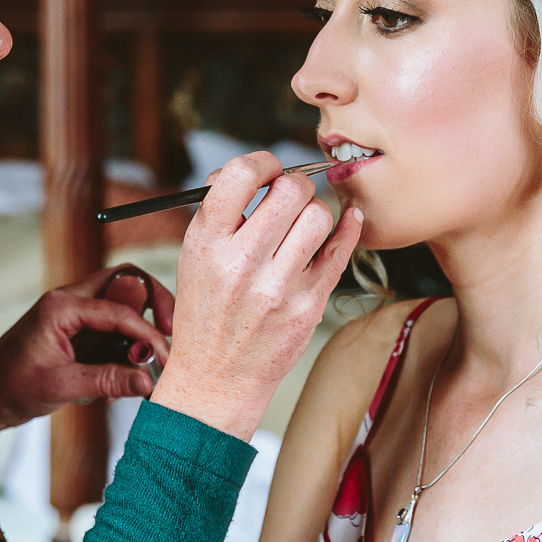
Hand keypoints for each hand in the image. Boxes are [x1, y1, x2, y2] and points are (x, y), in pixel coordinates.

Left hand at [0, 265, 176, 427]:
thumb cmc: (12, 386)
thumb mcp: (63, 386)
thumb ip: (108, 380)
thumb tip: (147, 382)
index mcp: (63, 306)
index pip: (121, 309)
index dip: (148, 333)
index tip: (165, 357)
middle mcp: (69, 300)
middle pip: (126, 283)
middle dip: (153, 305)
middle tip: (169, 334)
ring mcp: (71, 313)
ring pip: (120, 304)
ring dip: (136, 330)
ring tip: (140, 365)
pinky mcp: (73, 329)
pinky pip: (109, 327)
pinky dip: (121, 346)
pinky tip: (116, 378)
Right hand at [149, 153, 361, 440]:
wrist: (216, 379)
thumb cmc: (206, 312)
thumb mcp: (193, 258)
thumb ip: (220, 213)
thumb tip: (257, 172)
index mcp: (206, 243)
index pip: (240, 175)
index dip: (262, 162)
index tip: (268, 170)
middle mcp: (241, 263)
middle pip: (290, 191)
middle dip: (295, 185)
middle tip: (290, 198)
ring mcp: (278, 287)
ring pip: (319, 216)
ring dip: (315, 212)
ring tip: (302, 226)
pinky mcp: (308, 306)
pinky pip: (340, 251)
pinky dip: (348, 229)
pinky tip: (345, 222)